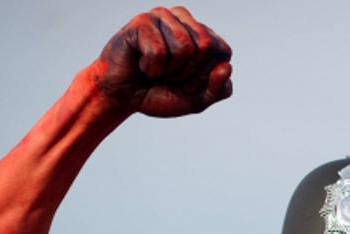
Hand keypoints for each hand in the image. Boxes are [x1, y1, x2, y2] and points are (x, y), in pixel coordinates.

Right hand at [92, 7, 231, 117]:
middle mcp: (185, 19)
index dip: (206, 75)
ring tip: (156, 69)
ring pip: (184, 47)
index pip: (223, 52)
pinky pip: (159, 51)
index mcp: (203, 35)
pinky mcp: (142, 21)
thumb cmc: (160, 93)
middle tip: (169, 75)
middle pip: (205, 47)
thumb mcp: (197, 100)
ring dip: (169, 69)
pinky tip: (142, 64)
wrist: (123, 97)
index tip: (187, 81)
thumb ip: (219, 89)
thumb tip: (227, 67)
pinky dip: (151, 67)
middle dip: (188, 72)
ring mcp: (163, 16)